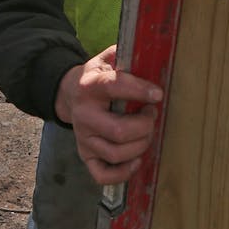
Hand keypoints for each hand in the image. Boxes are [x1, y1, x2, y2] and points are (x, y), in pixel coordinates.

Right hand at [54, 45, 163, 184]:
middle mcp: (84, 114)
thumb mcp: (108, 59)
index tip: (158, 94)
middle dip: (144, 126)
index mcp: (90, 86)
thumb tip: (152, 53)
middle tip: (152, 114)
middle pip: (118, 130)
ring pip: (115, 153)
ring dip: (140, 145)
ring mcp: (83, 137)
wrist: (70, 93)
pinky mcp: (85, 154)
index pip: (114, 87)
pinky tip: (136, 160)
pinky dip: (123, 172)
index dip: (139, 90)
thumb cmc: (99, 76)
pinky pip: (102, 175)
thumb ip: (127, 56)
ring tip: (146, 131)